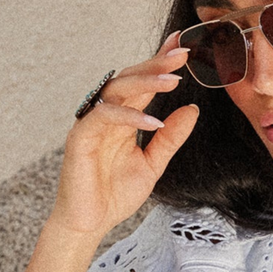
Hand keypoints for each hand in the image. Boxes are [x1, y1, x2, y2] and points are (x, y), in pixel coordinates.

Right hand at [48, 33, 198, 245]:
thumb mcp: (152, 164)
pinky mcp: (81, 138)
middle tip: (183, 54)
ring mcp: (92, 124)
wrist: (90, 224)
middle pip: (131, 79)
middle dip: (156, 64)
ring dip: (146, 83)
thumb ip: (170, 138)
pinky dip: (130, 117)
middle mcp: (106, 114)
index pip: (143, 83)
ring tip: (174, 80)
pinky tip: (154, 121)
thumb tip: (191, 110)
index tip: (183, 47)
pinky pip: (105, 117)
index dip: (160, 63)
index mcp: (123, 117)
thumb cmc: (114, 194)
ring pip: (117, 91)